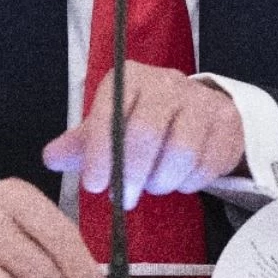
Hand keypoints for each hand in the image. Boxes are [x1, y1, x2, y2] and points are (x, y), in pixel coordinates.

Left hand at [43, 61, 244, 208]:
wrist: (200, 110)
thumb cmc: (144, 120)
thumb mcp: (109, 126)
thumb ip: (81, 144)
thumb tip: (51, 158)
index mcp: (130, 78)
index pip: (111, 113)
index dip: (100, 152)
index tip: (95, 185)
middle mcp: (166, 82)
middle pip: (147, 132)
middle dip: (131, 173)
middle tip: (123, 199)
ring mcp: (200, 100)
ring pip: (181, 151)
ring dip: (162, 180)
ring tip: (153, 185)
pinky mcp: (226, 121)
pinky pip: (207, 163)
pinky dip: (190, 182)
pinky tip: (180, 179)